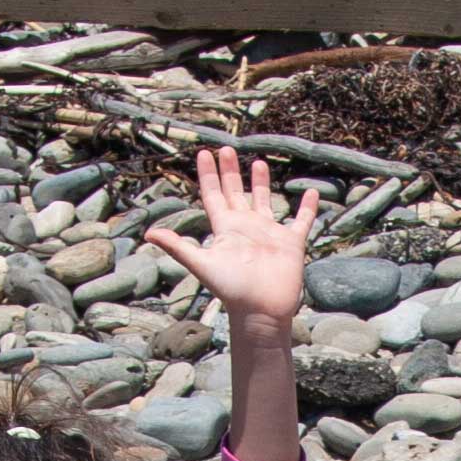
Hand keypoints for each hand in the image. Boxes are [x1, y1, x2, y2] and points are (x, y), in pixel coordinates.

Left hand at [144, 146, 318, 323]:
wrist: (261, 311)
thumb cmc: (232, 290)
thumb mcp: (202, 264)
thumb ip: (178, 247)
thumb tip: (148, 234)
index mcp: (225, 229)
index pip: (213, 195)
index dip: (208, 175)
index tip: (204, 153)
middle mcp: (246, 227)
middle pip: (236, 192)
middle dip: (230, 171)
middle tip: (226, 149)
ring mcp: (269, 234)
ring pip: (264, 201)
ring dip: (261, 183)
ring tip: (258, 162)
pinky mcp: (291, 243)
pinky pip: (301, 221)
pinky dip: (307, 208)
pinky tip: (312, 193)